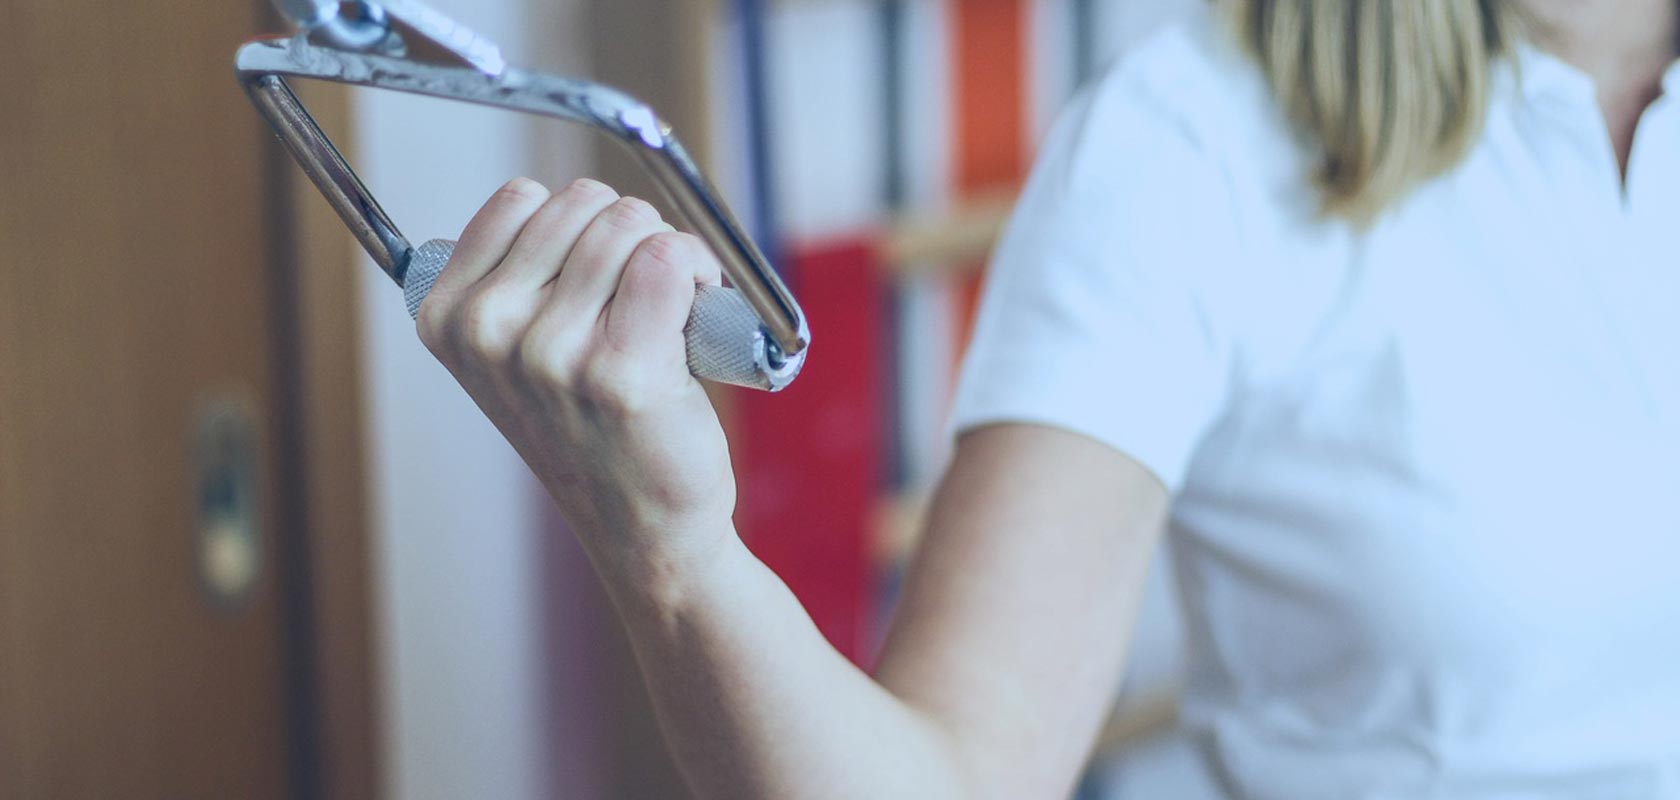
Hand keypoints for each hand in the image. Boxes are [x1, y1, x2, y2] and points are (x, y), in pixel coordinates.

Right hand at [417, 177, 737, 581]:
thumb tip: (564, 197)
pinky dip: (701, 271)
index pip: (522, 198)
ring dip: (672, 253)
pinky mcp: (620, 371)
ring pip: (630, 224)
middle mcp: (488, 331)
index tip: (598, 276)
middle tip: (646, 300)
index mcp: (447, 317)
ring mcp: (550, 353)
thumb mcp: (517, 352)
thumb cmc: (595, 430)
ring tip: (673, 313)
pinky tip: (701, 314)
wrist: (643, 529)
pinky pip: (670, 258)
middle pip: (583, 202)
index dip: (579, 225)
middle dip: (629, 236)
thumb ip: (519, 274)